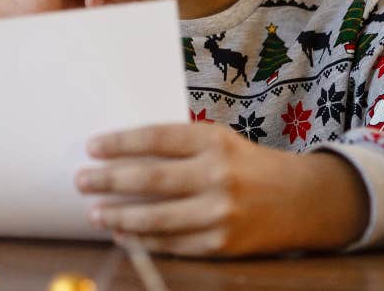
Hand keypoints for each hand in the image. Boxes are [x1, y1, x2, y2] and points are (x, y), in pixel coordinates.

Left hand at [74, 123, 368, 256]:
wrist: (302, 199)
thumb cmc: (249, 165)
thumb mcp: (221, 142)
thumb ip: (180, 147)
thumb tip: (123, 155)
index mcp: (215, 142)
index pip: (156, 138)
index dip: (120, 143)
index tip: (91, 146)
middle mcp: (218, 176)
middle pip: (150, 179)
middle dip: (109, 181)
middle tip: (81, 180)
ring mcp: (220, 213)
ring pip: (156, 218)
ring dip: (119, 217)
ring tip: (95, 213)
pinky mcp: (222, 244)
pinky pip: (173, 243)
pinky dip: (144, 240)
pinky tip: (124, 235)